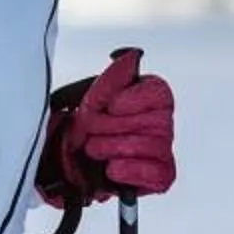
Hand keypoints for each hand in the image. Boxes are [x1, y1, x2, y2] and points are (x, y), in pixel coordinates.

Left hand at [41, 48, 177, 205]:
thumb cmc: (86, 129)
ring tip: (94, 149)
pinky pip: (158, 174)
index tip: (111, 106)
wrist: (71, 162)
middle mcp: (161, 123)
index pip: (158, 94)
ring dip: (114, 148)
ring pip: (152, 146)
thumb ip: (113, 77)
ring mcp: (163, 150)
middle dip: (114, 126)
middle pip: (155, 121)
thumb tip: (130, 57)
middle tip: (91, 130)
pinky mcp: (160, 176)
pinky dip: (131, 171)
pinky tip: (112, 168)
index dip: (133, 100)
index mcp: (150, 98)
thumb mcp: (92, 99)